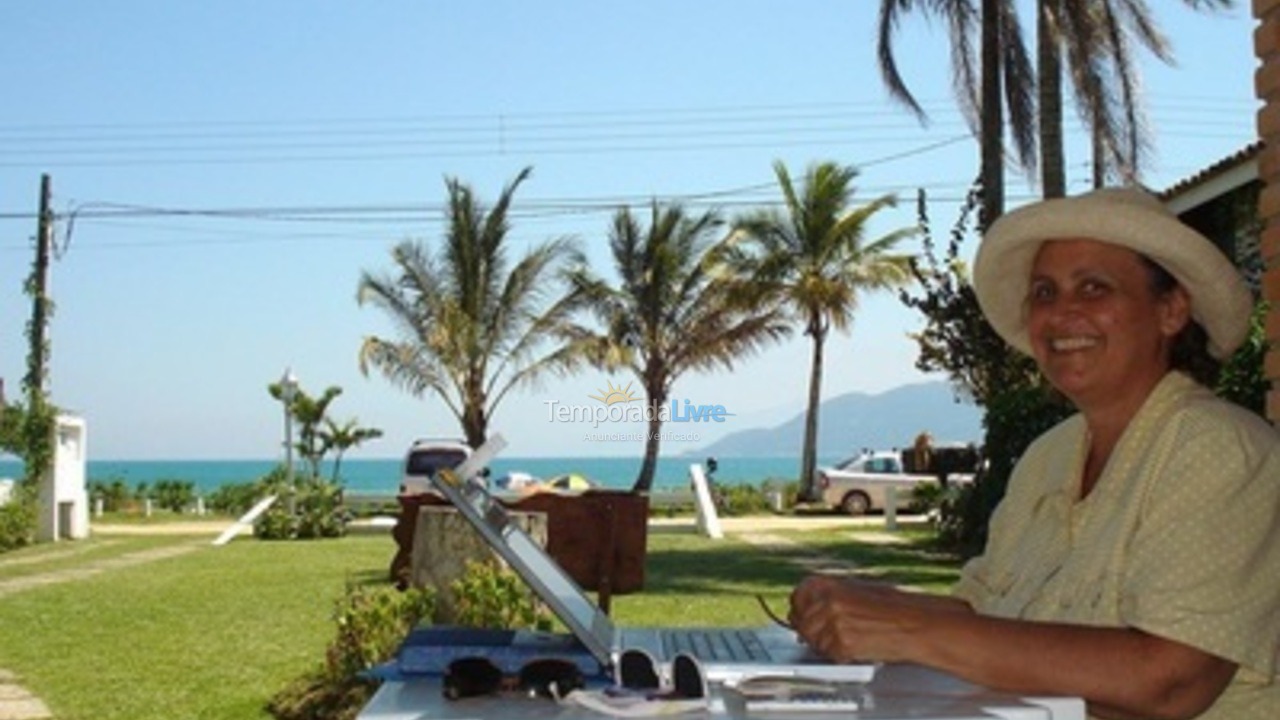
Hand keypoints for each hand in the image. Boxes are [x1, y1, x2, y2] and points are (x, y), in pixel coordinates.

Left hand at [788, 575, 964, 663]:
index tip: (801, 616)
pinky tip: (858, 648)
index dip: (799, 609)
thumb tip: (808, 612)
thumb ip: (829, 599)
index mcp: (828, 584)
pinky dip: (842, 656)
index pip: (796, 597)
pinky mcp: (843, 645)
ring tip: (850, 639)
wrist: (915, 622)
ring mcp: (833, 624)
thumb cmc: (892, 606)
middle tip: (828, 635)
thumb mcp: (856, 590)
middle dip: (811, 632)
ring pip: (814, 643)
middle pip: (801, 623)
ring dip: (827, 646)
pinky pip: (831, 656)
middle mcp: (827, 602)